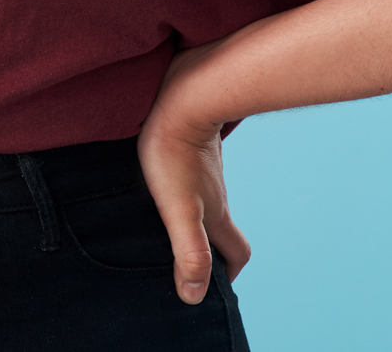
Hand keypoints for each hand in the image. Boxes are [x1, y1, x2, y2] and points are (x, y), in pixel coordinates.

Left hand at [137, 40, 253, 305]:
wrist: (181, 95)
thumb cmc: (173, 152)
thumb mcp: (177, 209)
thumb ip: (188, 250)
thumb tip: (193, 296)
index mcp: (217, 214)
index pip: (236, 253)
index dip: (228, 273)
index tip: (210, 287)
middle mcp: (216, 193)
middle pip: (223, 229)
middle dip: (211, 250)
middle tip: (183, 261)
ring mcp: (205, 169)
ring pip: (207, 201)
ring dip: (193, 219)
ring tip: (160, 228)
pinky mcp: (191, 147)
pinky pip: (191, 176)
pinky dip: (180, 190)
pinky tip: (154, 185)